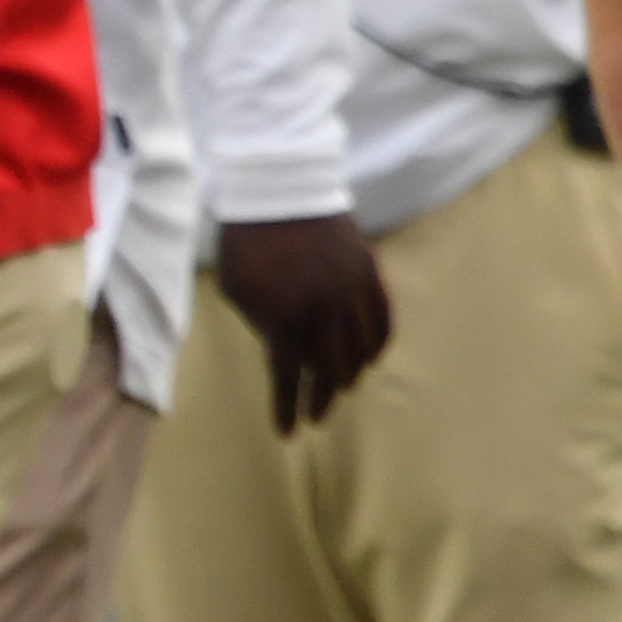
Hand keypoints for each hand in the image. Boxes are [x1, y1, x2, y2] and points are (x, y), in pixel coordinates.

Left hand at [213, 210, 393, 432]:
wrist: (279, 188)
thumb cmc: (246, 241)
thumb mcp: (237, 289)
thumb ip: (261, 324)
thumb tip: (284, 351)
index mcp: (284, 317)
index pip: (287, 376)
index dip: (287, 407)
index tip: (287, 433)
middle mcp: (323, 311)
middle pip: (328, 369)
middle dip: (320, 398)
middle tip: (315, 416)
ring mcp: (352, 292)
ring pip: (360, 349)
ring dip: (350, 375)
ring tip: (340, 387)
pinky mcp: (370, 273)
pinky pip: (384, 319)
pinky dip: (378, 344)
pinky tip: (370, 358)